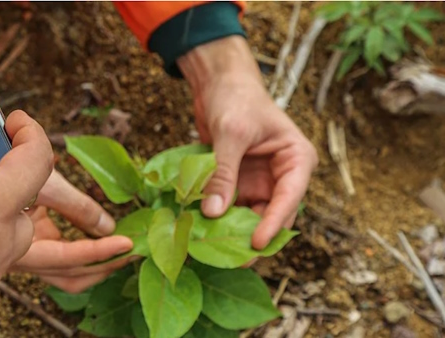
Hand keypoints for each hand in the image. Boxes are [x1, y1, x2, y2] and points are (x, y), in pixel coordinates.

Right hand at [10, 170, 133, 293]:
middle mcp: (21, 258)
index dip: (99, 252)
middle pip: (71, 276)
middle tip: (135, 253)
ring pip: (67, 273)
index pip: (67, 258)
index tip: (127, 242)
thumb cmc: (1, 169)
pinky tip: (102, 237)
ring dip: (97, 264)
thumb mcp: (44, 184)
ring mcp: (27, 254)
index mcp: (17, 247)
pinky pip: (63, 259)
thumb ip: (77, 207)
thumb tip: (108, 227)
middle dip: (105, 267)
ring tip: (124, 249)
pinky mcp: (31, 244)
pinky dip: (85, 253)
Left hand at [178, 36, 318, 249]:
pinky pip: (231, 207)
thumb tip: (213, 212)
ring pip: (250, 216)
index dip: (274, 224)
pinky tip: (202, 231)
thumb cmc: (235, 98)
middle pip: (272, 215)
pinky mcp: (238, 183)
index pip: (289, 199)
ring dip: (233, 230)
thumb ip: (223, 172)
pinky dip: (218, 217)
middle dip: (253, 235)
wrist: (219, 81)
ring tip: (214, 249)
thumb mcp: (230, 134)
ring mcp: (259, 181)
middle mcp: (281, 175)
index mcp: (295, 160)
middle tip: (232, 258)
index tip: (256, 244)